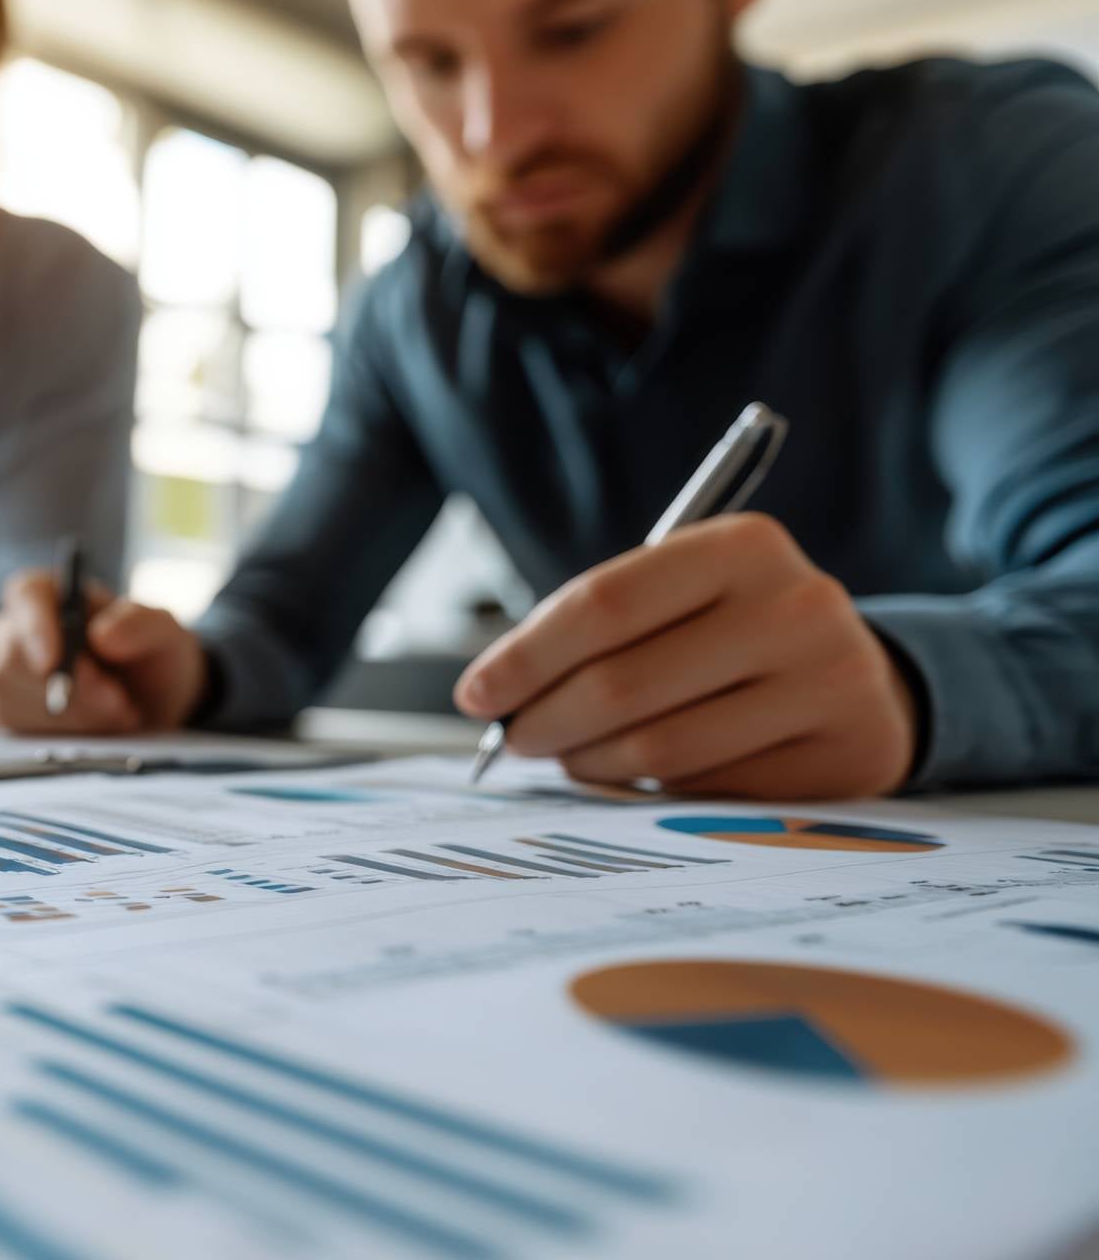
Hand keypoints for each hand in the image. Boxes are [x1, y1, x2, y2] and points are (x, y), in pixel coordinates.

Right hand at [0, 569, 207, 734]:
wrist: (149, 702)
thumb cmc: (148, 655)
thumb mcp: (164, 633)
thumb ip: (140, 624)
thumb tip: (101, 634)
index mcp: (51, 593)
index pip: (25, 596)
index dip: (34, 627)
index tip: (52, 661)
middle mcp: (16, 627)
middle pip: (13, 655)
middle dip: (70, 688)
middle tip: (118, 701)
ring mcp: (4, 671)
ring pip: (13, 696)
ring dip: (73, 714)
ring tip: (116, 712)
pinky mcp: (5, 710)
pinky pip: (17, 724)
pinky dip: (61, 732)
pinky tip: (93, 726)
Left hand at [456, 514, 919, 799]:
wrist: (864, 679)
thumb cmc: (734, 631)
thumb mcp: (685, 594)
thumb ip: (603, 628)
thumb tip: (495, 695)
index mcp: (743, 546)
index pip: (604, 604)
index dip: (526, 655)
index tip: (474, 694)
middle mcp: (796, 607)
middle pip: (621, 684)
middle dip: (543, 719)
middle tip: (513, 738)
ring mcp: (829, 684)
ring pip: (658, 747)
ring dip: (588, 761)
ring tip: (566, 755)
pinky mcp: (843, 757)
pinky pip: (705, 790)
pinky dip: (648, 788)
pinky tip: (633, 773)